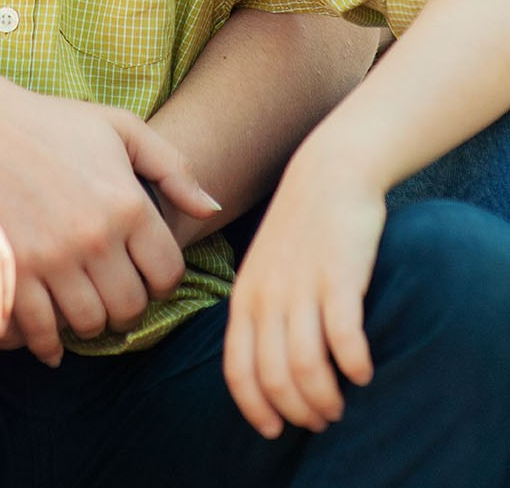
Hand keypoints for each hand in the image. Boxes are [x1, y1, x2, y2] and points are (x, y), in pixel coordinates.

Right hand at [0, 76, 219, 366]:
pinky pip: (39, 333)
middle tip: (112, 294)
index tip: (144, 274)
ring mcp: (49, 259)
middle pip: (128, 307)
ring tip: (80, 304)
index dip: (161, 281)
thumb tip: (211, 209)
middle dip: (125, 306)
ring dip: (87, 322)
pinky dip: (45, 341)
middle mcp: (92, 237)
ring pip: (87, 325)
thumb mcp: (117, 127)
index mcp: (125, 203)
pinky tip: (46, 331)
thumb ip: (171, 166)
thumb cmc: (49, 122)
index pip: (166, 274)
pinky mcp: (9, 274)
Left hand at [223, 140, 383, 437]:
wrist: (329, 172)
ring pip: (306, 368)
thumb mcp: (264, 268)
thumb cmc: (300, 227)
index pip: (239, 371)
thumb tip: (267, 367)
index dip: (256, 409)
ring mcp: (302, 287)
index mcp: (245, 296)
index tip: (275, 430)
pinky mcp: (338, 277)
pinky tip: (364, 372)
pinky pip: (343, 340)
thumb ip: (260, 311)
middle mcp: (268, 296)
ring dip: (326, 398)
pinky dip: (354, 366)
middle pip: (274, 378)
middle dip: (297, 411)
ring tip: (342, 403)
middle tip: (321, 419)